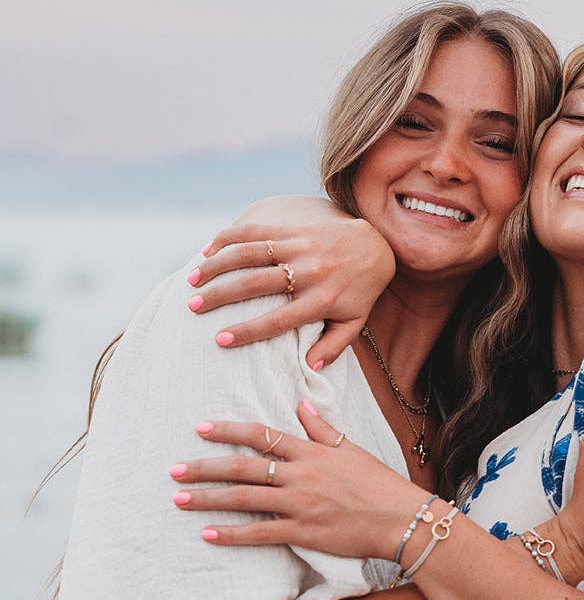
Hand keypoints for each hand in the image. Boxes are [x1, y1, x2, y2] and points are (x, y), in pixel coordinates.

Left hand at [169, 401, 424, 560]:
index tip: (201, 428)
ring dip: (208, 498)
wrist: (399, 518)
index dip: (228, 430)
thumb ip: (322, 428)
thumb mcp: (351, 448)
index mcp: (311, 452)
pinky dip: (232, 534)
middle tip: (174, 470)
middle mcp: (300, 475)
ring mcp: (299, 504)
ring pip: (244, 498)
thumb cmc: (378, 483)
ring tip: (179, 499)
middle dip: (204, 467)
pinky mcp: (303, 532)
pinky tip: (207, 533)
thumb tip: (301, 403)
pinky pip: (260, 533)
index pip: (262, 435)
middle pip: (243, 467)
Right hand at [187, 196, 395, 363]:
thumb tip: (310, 369)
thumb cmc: (360, 292)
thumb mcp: (354, 323)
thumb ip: (333, 346)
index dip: (248, 331)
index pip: (278, 320)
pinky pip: (256, 230)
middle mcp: (308, 273)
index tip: (220, 340)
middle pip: (256, 284)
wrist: (375, 246)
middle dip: (220, 295)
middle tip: (192, 307)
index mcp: (321, 301)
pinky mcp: (293, 229)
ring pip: (250, 253)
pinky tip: (207, 250)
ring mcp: (299, 247)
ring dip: (217, 265)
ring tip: (192, 281)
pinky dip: (228, 238)